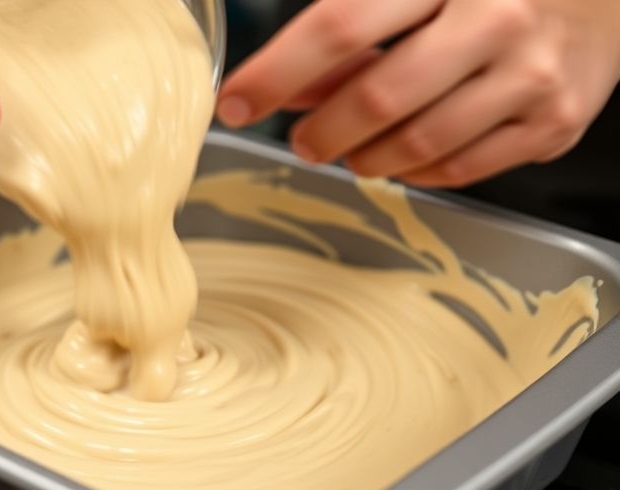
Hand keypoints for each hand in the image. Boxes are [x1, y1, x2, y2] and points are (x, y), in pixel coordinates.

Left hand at [217, 0, 619, 187]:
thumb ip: (350, 29)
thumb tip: (283, 87)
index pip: (341, 26)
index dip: (276, 72)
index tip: (234, 102)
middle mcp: (495, 20)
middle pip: (378, 98)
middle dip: (320, 132)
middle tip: (302, 142)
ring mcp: (531, 76)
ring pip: (417, 145)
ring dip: (364, 158)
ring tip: (352, 148)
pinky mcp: (553, 124)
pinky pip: (460, 170)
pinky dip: (417, 171)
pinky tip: (404, 154)